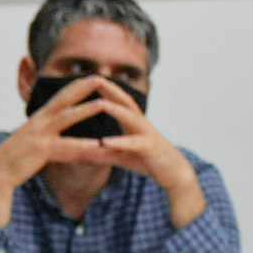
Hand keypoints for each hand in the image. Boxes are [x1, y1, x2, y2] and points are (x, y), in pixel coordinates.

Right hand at [0, 76, 119, 227]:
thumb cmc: (13, 159)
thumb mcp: (29, 140)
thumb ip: (42, 132)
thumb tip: (53, 131)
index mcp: (38, 120)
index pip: (59, 98)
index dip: (75, 87)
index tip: (91, 77)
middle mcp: (39, 122)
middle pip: (64, 100)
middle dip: (82, 88)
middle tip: (100, 77)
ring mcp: (40, 135)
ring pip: (66, 118)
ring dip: (85, 110)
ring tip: (103, 104)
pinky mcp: (41, 150)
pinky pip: (67, 147)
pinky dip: (83, 147)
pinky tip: (98, 146)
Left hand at [91, 82, 205, 226]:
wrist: (174, 174)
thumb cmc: (146, 161)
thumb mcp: (119, 156)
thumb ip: (101, 153)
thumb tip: (78, 153)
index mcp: (133, 123)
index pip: (118, 101)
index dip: (105, 90)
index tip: (88, 78)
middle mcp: (141, 124)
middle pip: (126, 102)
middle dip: (112, 90)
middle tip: (95, 78)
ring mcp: (147, 135)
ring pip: (132, 119)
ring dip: (117, 110)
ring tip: (101, 104)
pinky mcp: (151, 149)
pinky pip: (135, 143)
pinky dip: (120, 142)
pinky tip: (105, 142)